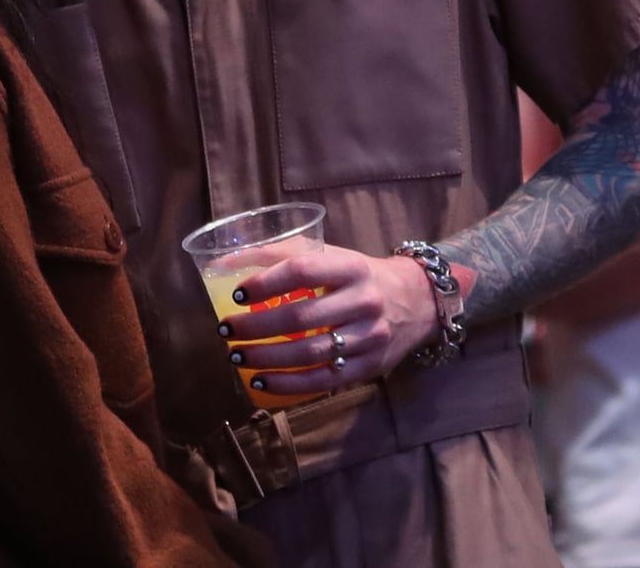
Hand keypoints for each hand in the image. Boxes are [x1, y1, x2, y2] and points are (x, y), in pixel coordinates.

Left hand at [214, 246, 436, 397]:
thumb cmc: (358, 275)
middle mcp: (364, 301)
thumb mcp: (330, 255)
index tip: (238, 293)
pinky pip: (323, 380)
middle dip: (257, 326)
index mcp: (351, 267)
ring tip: (236, 355)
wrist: (416, 301)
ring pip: (310, 353)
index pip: (303, 271)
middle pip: (302, 316)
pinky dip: (288, 384)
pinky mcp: (369, 366)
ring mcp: (369, 337)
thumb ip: (282, 255)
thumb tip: (223, 263)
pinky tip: (260, 381)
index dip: (267, 281)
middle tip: (226, 328)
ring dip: (267, 357)